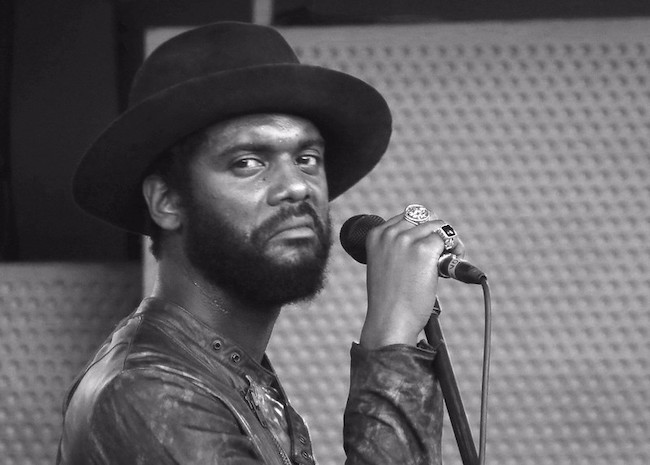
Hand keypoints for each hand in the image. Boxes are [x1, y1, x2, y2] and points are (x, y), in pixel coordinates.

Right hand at [359, 211, 464, 348]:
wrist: (390, 321)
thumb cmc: (389, 300)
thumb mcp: (384, 265)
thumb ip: (397, 248)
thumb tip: (428, 237)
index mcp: (376, 235)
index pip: (407, 217)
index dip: (423, 229)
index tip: (431, 243)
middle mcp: (390, 234)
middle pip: (424, 218)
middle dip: (437, 232)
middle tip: (446, 250)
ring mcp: (406, 240)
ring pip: (437, 227)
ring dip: (450, 240)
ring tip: (453, 257)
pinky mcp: (424, 250)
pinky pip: (446, 240)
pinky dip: (455, 250)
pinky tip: (454, 263)